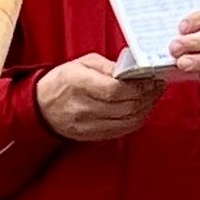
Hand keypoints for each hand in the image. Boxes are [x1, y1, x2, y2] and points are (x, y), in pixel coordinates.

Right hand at [35, 54, 164, 142]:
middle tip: (158, 86)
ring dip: (145, 109)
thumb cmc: (63, 81)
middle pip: (125, 106)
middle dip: (148, 96)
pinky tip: (141, 109)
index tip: (151, 79)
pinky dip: (136, 119)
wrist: (41, 107)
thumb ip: (109, 66)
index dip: (138, 86)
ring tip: (152, 97)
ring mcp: (86, 125)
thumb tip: (134, 71)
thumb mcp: (83, 63)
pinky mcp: (91, 136)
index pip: (115, 90)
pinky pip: (121, 130)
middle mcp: (82, 107)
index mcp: (78, 83)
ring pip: (127, 121)